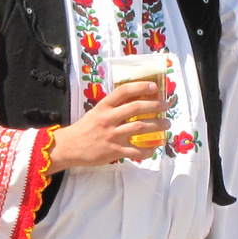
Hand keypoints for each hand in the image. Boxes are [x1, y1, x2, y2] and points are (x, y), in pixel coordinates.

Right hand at [48, 81, 170, 171]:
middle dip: (155, 106)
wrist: (70, 147)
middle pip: (136, 108)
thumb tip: (136, 98)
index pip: (124, 91)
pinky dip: (147, 150)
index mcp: (104, 106)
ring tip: (166, 124)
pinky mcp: (114, 151)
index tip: (154, 87)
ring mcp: (112, 135)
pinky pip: (135, 151)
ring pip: (140, 127)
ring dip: (157, 125)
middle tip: (166, 107)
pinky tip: (153, 148)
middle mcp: (108, 118)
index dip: (140, 87)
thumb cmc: (86, 128)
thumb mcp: (97, 112)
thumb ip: (113, 106)